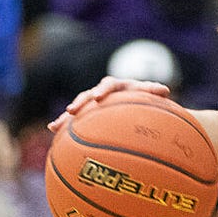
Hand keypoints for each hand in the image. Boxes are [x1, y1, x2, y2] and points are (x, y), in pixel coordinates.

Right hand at [48, 76, 171, 132]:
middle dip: (80, 103)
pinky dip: (66, 124)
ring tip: (56, 126)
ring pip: (79, 108)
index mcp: (120, 86)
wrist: (145, 105)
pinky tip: (53, 132)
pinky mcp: (91, 113)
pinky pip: (76, 119)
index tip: (98, 98)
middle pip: (89, 95)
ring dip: (67, 116)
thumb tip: (163, 90)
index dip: (103, 90)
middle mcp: (105, 92)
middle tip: (72, 111)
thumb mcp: (152, 97)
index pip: (110, 85)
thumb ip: (154, 92)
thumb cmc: (151, 101)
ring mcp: (96, 103)